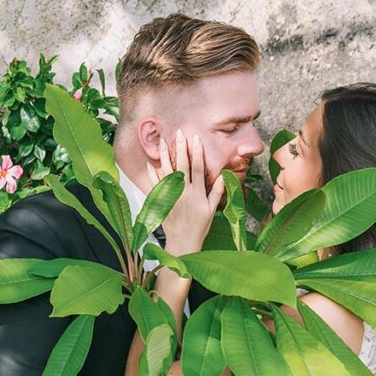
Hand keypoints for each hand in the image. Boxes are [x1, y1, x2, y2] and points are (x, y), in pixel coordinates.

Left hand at [148, 129, 224, 256]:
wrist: (183, 243)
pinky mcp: (162, 202)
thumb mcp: (212, 210)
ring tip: (161, 141)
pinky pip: (155, 186)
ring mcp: (171, 197)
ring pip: (166, 172)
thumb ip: (217, 192)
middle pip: (181, 166)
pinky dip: (152, 175)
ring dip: (164, 156)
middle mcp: (183, 193)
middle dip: (180, 148)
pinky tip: (150, 163)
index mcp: (197, 193)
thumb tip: (225, 176)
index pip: (197, 168)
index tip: (195, 139)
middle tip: (178, 133)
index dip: (197, 152)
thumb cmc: (199, 227)